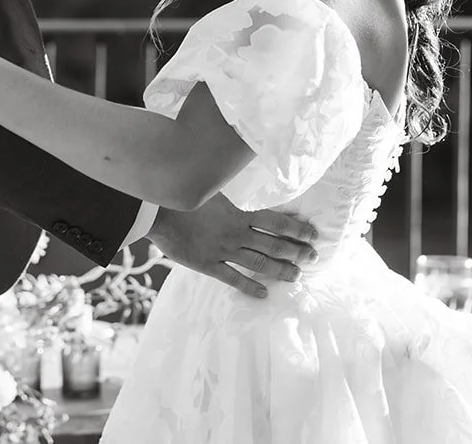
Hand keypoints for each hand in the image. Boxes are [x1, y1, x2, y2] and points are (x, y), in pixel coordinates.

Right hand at [146, 195, 318, 298]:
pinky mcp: (208, 265)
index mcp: (239, 214)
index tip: (313, 234)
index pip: (277, 222)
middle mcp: (236, 234)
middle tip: (314, 257)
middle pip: (274, 244)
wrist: (158, 212)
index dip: (297, 229)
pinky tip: (263, 294)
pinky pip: (233, 279)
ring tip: (296, 276)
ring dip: (280, 270)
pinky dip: (249, 286)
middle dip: (297, 251)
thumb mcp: (213, 190)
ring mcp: (223, 251)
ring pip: (259, 263)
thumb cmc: (185, 196)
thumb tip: (245, 177)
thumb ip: (232, 193)